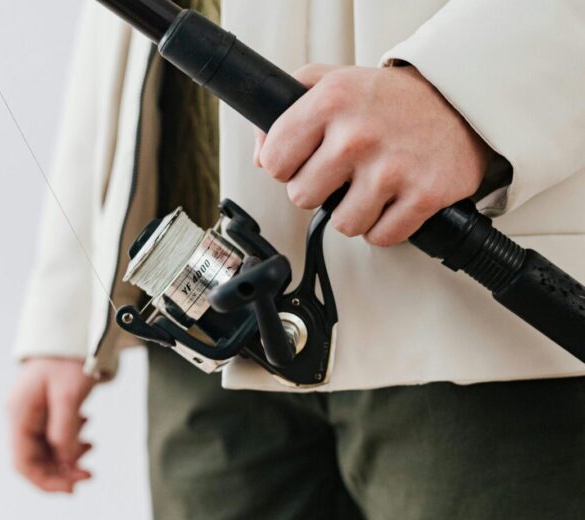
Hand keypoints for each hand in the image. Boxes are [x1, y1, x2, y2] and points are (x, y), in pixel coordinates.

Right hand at [6, 357, 95, 492]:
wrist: (74, 334)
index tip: (71, 488)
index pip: (22, 462)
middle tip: (89, 473)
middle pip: (34, 460)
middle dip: (61, 470)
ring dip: (68, 456)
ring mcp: (31, 415)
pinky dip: (70, 441)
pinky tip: (86, 430)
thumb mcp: (69, 395)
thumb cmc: (69, 360)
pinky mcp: (44, 411)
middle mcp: (21, 417)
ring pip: (46, 451)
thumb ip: (64, 430)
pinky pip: (53, 437)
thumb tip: (65, 461)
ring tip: (91, 446)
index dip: (45, 481)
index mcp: (19, 414)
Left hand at [253, 64, 491, 245]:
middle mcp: (358, 134)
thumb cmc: (388, 99)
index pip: (273, 162)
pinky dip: (385, 226)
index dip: (286, 166)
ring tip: (369, 186)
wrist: (460, 99)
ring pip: (341, 224)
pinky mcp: (424, 195)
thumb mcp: (331, 82)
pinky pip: (381, 237)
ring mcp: (392, 167)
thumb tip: (260, 156)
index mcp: (330, 101)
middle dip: (318, 190)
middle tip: (340, 174)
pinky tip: (392, 200)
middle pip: (302, 198)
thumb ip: (283, 109)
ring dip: (353, 212)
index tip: (304, 160)